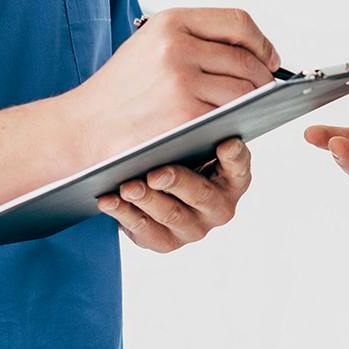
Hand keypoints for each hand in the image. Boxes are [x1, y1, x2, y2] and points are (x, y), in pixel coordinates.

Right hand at [72, 8, 278, 163]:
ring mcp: (181, 81)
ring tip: (250, 110)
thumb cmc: (119, 91)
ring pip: (244, 89)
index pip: (237, 22)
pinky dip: (237, 121)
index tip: (269, 58)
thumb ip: (193, 40)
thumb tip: (249, 52)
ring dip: (254, 103)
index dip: (260, 42)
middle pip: (245, 59)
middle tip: (265, 92)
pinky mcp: (184, 115)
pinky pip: (230, 115)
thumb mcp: (149, 45)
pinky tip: (232, 124)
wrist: (81, 128)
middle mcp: (177, 46)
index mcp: (171, 22)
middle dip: (262, 78)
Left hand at [98, 138, 251, 252]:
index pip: (239, 167)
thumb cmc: (175, 150)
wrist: (145, 175)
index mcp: (232, 179)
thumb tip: (204, 107)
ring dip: (147, 200)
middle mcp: (218, 207)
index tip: (225, 143)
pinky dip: (124, 214)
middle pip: (200, 194)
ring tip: (128, 187)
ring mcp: (193, 228)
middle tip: (156, 173)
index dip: (234, 157)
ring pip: (170, 215)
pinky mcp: (165, 241)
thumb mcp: (192, 137)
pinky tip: (109, 200)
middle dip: (177, 182)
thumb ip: (200, 126)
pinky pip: (144, 231)